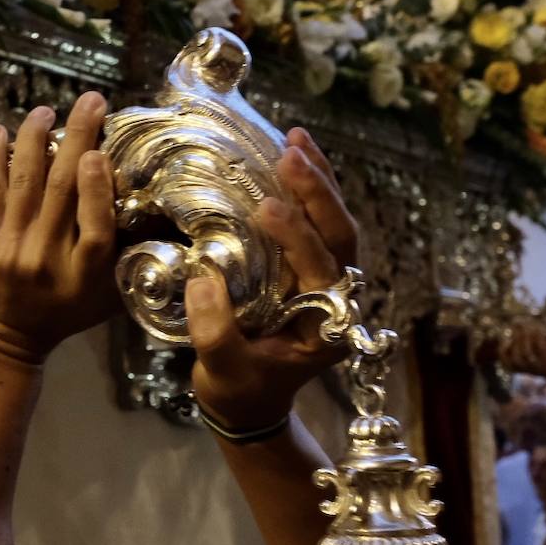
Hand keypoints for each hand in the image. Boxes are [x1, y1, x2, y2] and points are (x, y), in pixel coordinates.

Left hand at [0, 91, 118, 362]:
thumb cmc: (63, 312)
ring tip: (45, 111)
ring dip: (35, 139)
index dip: (97, 190)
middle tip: (91, 101)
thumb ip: (126, 258)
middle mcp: (47, 260)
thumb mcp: (105, 296)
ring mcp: (10, 250)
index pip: (95, 229)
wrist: (3, 339)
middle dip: (76, 139)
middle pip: (62, 193)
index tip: (98, 154)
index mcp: (82, 276)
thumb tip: (161, 212)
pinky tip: (0, 132)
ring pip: (24, 183)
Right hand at [187, 128, 359, 427]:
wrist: (250, 404)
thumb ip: (215, 333)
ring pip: (336, 223)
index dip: (299, 236)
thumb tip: (204, 279)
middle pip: (341, 236)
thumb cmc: (238, 389)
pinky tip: (290, 155)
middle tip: (290, 155)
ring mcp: (328, 280)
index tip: (268, 207)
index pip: (321, 269)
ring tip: (295, 140)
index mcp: (327, 325)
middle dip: (319, 193)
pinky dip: (309, 190)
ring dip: (319, 181)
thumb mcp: (222, 371)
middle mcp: (339, 298)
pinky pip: (319, 224)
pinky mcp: (312, 268)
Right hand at [500, 322, 545, 381]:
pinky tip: (539, 329)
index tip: (505, 337)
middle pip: (515, 357)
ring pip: (526, 354)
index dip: (503, 351)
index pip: (507, 364)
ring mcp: (543, 370)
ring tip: (528, 324)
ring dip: (525, 337)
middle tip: (518, 323)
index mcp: (529, 370)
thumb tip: (526, 327)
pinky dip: (538, 339)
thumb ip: (537, 347)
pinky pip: (541, 351)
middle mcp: (533, 372)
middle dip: (515, 339)